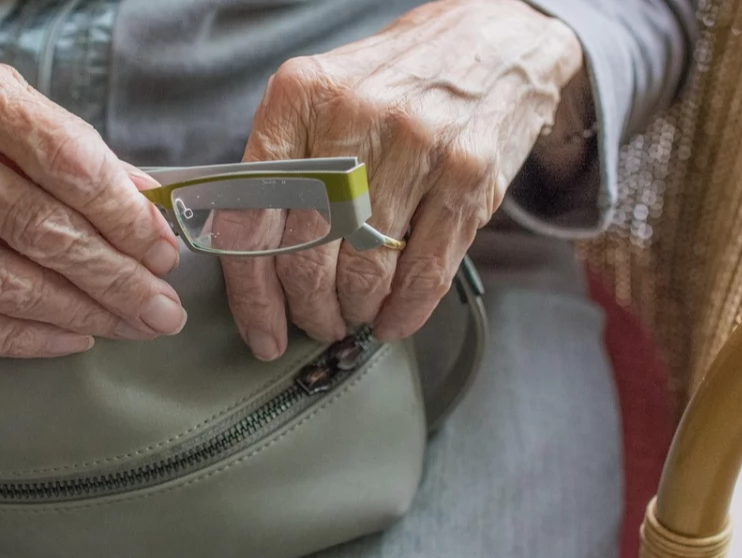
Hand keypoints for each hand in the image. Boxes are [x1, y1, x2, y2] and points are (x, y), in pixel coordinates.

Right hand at [0, 44, 185, 357]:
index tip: (162, 249)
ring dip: (79, 313)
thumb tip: (146, 200)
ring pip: (1, 282)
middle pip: (38, 229)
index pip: (62, 159)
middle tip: (162, 307)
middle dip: (115, 277)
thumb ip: (69, 143)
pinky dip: (19, 338)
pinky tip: (68, 339)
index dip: (122, 214)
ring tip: (130, 326)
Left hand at [223, 0, 584, 359]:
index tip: (261, 330)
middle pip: (307, 254)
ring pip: (365, 271)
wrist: (491, 41)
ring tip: (354, 316)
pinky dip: (404, 311)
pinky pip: (424, 272)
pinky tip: (393, 320)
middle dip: (309, 310)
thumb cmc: (394, 82)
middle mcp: (353, 116)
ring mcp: (415, 145)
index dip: (253, 292)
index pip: (253, 216)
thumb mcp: (323, 97)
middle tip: (315, 323)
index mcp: (298, 96)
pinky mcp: (466, 174)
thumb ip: (284, 166)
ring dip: (355, 313)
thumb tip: (249, 260)